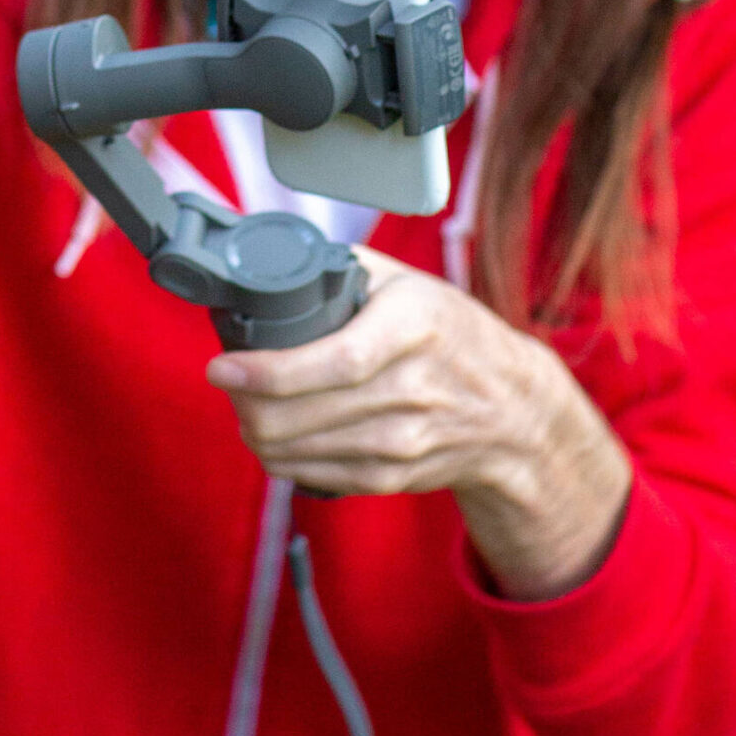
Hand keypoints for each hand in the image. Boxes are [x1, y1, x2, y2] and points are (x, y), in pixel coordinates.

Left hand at [203, 248, 631, 600]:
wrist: (513, 410)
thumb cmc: (452, 333)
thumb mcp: (408, 284)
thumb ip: (343, 267)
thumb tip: (271, 258)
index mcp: (415, 327)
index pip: (336, 360)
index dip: (270, 371)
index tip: (223, 366)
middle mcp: (413, 389)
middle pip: (305, 414)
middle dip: (246, 402)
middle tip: (226, 380)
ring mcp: (405, 442)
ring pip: (303, 451)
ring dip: (257, 432)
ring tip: (243, 406)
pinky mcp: (394, 477)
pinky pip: (319, 475)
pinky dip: (284, 459)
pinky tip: (273, 437)